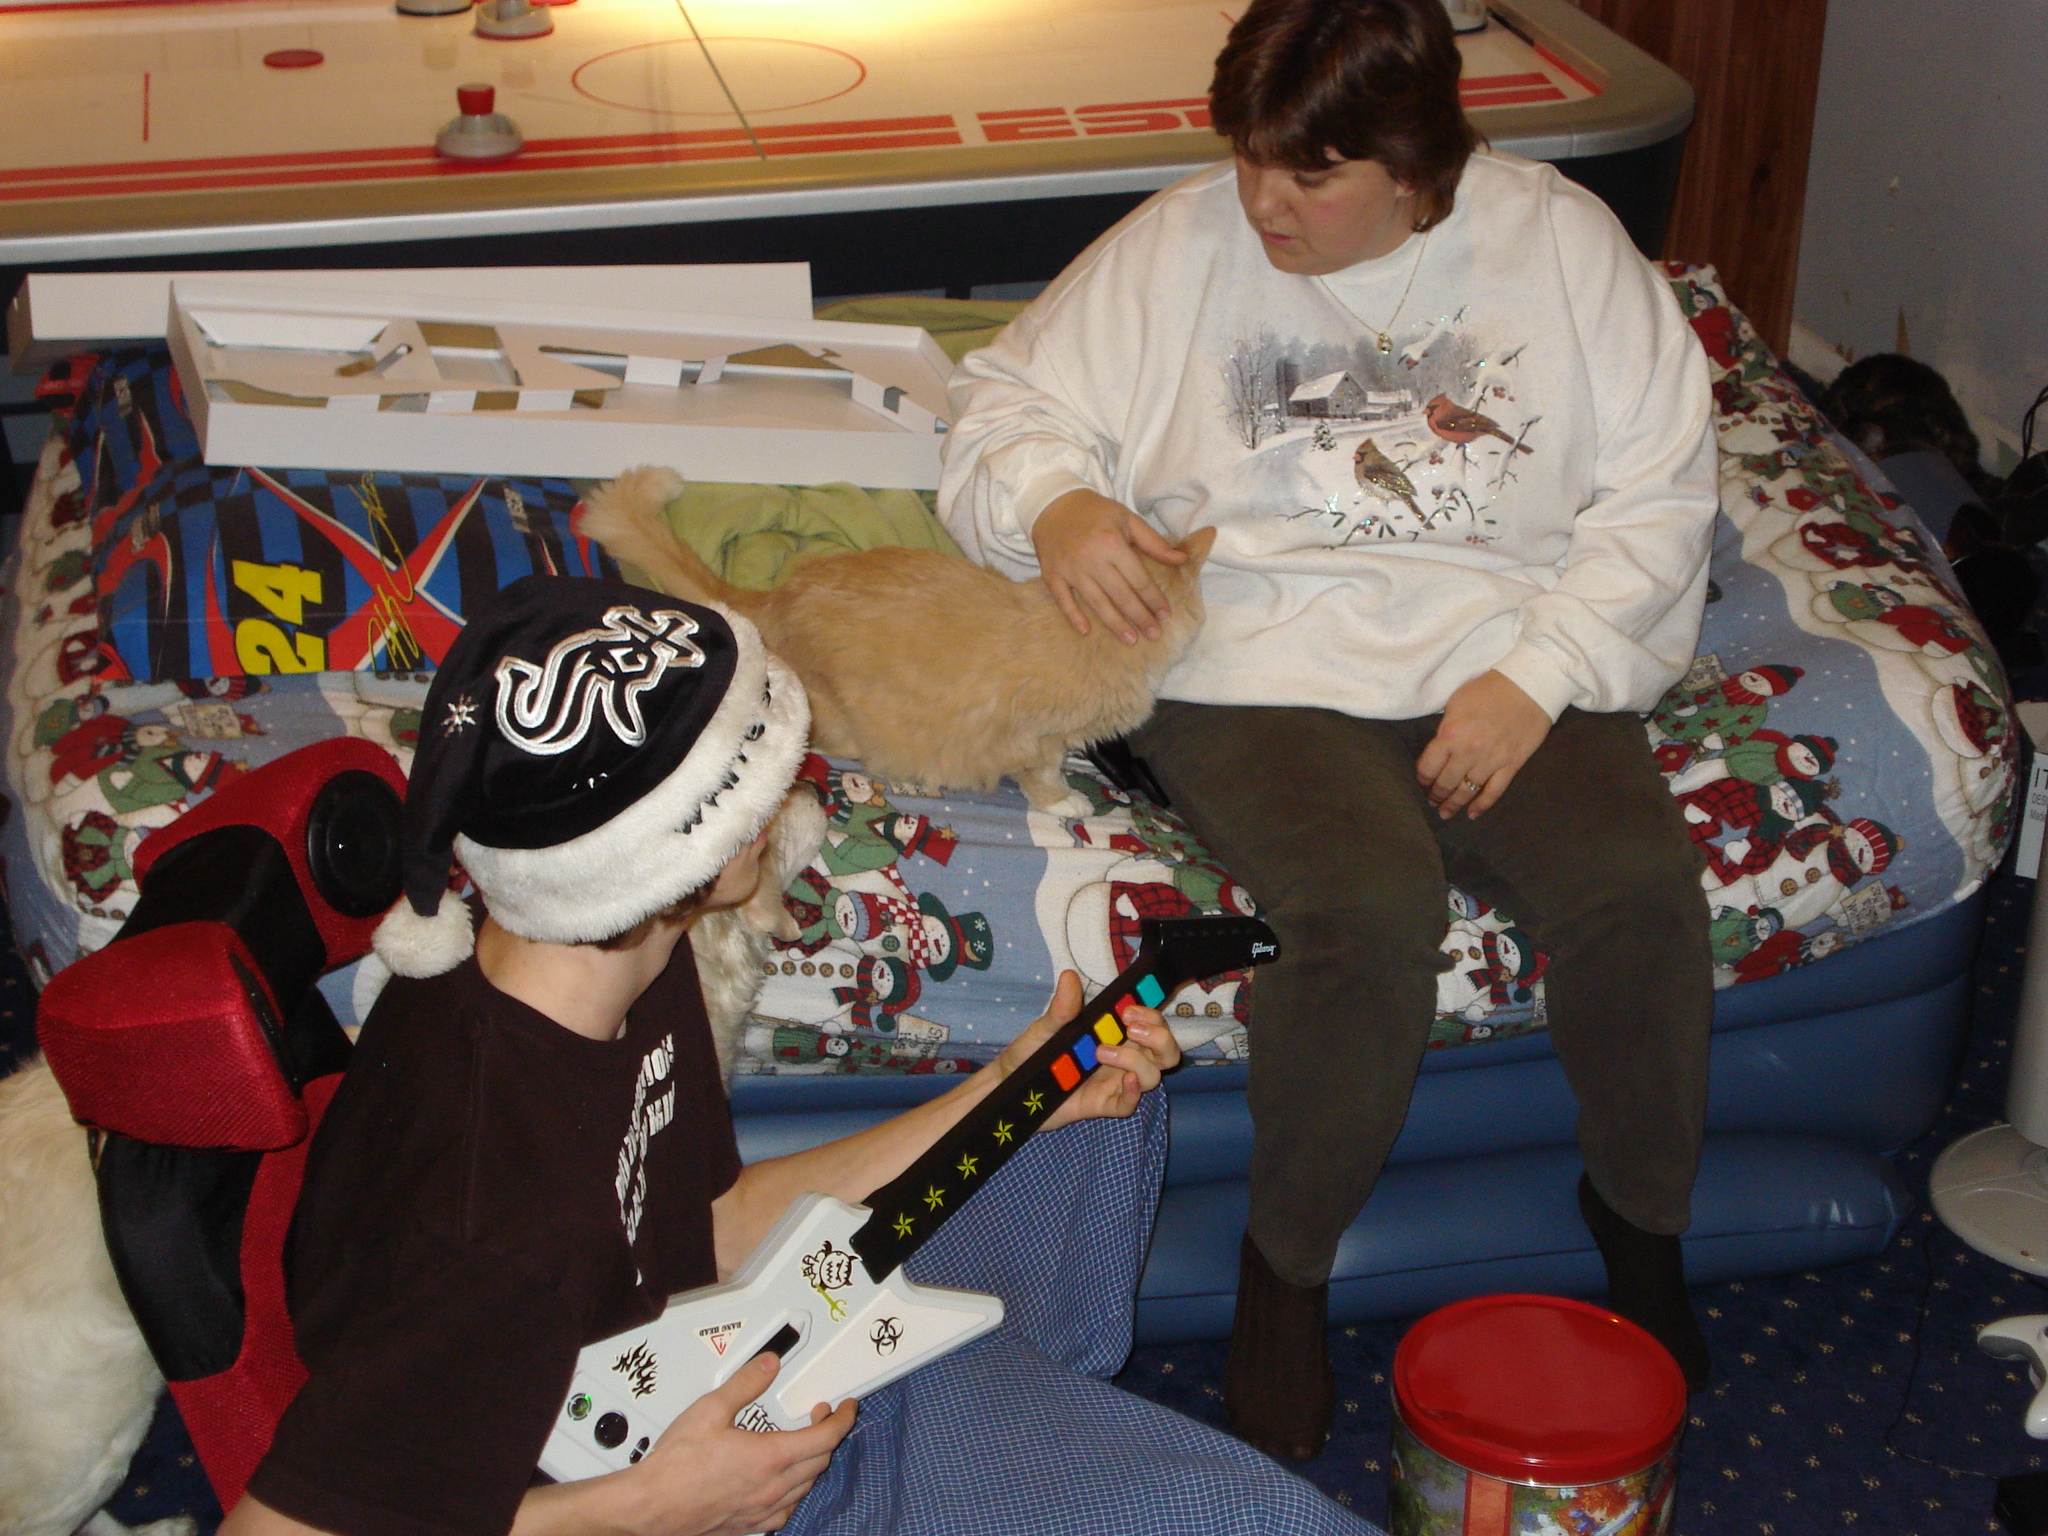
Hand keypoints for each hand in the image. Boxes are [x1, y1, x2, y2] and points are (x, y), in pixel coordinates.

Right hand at [630, 1351, 855, 1534]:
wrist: (650, 1507)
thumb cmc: (675, 1467)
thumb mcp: (710, 1409)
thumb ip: (745, 1383)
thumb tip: (768, 1364)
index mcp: (769, 1458)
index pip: (825, 1437)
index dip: (842, 1418)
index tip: (846, 1408)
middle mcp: (772, 1488)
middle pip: (820, 1460)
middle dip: (826, 1434)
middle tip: (819, 1416)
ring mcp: (762, 1510)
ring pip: (806, 1487)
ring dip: (812, 1462)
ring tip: (803, 1443)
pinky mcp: (749, 1524)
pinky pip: (786, 1510)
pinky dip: (794, 1491)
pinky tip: (783, 1483)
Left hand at [996, 971, 1180, 1129]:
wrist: (1007, 1085)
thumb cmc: (1029, 1052)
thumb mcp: (1045, 1027)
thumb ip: (1062, 1008)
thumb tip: (1069, 976)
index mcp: (1113, 1033)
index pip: (1151, 1024)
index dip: (1153, 1016)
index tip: (1131, 1010)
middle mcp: (1120, 1057)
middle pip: (1164, 1051)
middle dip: (1159, 1037)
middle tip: (1130, 1028)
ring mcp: (1112, 1082)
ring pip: (1152, 1075)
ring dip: (1136, 1061)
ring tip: (1101, 1052)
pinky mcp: (1101, 1105)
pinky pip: (1128, 1104)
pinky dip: (1133, 1093)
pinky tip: (1126, 1081)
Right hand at [1031, 488, 1187, 643]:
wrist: (1052, 504)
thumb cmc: (1095, 512)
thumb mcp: (1128, 519)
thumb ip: (1154, 542)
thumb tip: (1181, 560)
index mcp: (1112, 543)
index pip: (1138, 579)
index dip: (1153, 599)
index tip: (1165, 615)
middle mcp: (1091, 558)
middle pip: (1120, 595)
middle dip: (1140, 617)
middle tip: (1154, 634)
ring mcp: (1070, 568)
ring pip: (1096, 602)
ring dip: (1115, 623)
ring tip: (1131, 639)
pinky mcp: (1052, 574)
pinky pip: (1063, 600)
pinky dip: (1073, 617)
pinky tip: (1086, 632)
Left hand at [1416, 671, 1550, 819]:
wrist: (1530, 684)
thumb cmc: (1490, 688)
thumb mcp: (1456, 702)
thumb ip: (1445, 728)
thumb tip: (1439, 747)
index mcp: (1450, 734)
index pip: (1428, 767)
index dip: (1421, 779)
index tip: (1420, 784)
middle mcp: (1468, 752)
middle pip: (1445, 783)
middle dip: (1434, 795)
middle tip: (1430, 803)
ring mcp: (1491, 761)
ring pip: (1467, 791)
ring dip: (1454, 805)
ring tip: (1445, 814)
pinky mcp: (1512, 765)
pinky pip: (1494, 791)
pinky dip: (1482, 805)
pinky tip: (1472, 814)